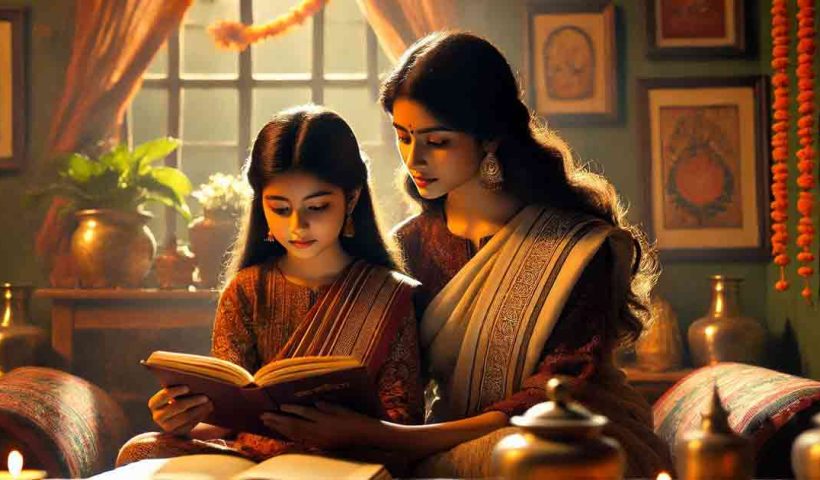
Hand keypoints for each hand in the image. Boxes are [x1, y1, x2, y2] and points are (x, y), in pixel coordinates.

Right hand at [148, 385, 212, 435]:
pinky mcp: (177, 433)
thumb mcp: (174, 394)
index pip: (163, 396)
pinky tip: (207, 410)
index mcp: (154, 403)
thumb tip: (195, 382)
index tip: (188, 387)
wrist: (177, 419)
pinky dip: (200, 416)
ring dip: (199, 409)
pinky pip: (190, 424)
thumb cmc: (177, 399)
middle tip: (205, 397)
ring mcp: (166, 426)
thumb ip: (180, 389)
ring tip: (210, 403)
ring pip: (185, 417)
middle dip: (192, 401)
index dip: (175, 391)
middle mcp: (157, 416)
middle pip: (176, 407)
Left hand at [261, 402, 381, 449]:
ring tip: (267, 423)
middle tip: (263, 415)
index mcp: (326, 421)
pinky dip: (289, 435)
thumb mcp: (341, 409)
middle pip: (295, 426)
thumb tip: (314, 404)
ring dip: (280, 428)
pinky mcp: (320, 445)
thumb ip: (326, 406)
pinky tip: (282, 432)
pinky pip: (301, 440)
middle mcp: (320, 432)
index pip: (304, 414)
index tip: (279, 406)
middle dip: (278, 421)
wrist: (365, 437)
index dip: (291, 410)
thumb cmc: (355, 420)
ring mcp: (319, 440)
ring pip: (295, 435)